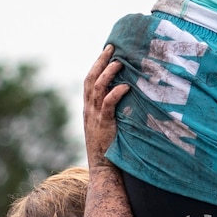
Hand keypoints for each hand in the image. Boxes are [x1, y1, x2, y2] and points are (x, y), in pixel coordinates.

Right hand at [83, 45, 129, 167]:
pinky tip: (126, 86)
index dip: (96, 65)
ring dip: (108, 74)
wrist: (103, 168)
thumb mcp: (108, 125)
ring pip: (97, 89)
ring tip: (119, 62)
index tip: (106, 51)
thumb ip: (112, 110)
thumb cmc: (110, 148)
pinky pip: (108, 106)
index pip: (89, 81)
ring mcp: (95, 117)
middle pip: (90, 80)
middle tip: (111, 47)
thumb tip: (128, 94)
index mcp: (89, 109)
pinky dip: (116, 94)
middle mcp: (89, 110)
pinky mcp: (104, 126)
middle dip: (100, 62)